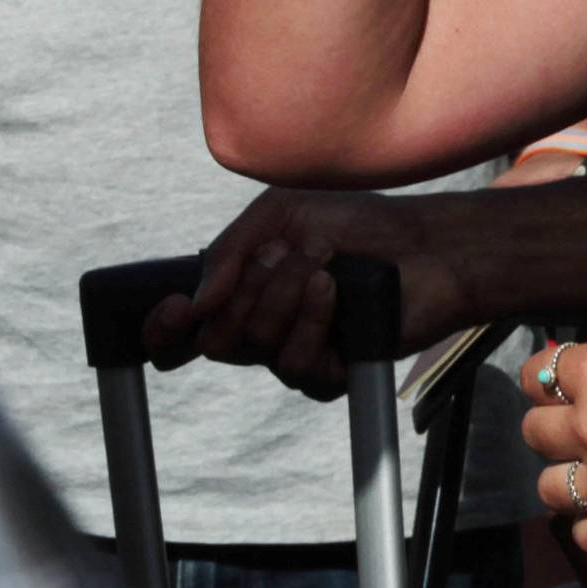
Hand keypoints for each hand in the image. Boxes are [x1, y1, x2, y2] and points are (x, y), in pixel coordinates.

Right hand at [144, 187, 460, 401]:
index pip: (181, 332)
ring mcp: (294, 353)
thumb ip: (231, 250)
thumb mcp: (281, 213)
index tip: (178, 307)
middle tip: (283, 253)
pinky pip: (295, 364)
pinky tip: (336, 289)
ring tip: (322, 262)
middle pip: (214, 341)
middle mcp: (261, 328)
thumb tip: (197, 302)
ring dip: (284, 293)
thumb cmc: (357, 222)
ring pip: (254, 346)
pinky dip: (312, 317)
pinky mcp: (330, 374)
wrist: (423, 243)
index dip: (163, 330)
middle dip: (244, 289)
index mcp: (241, 292)